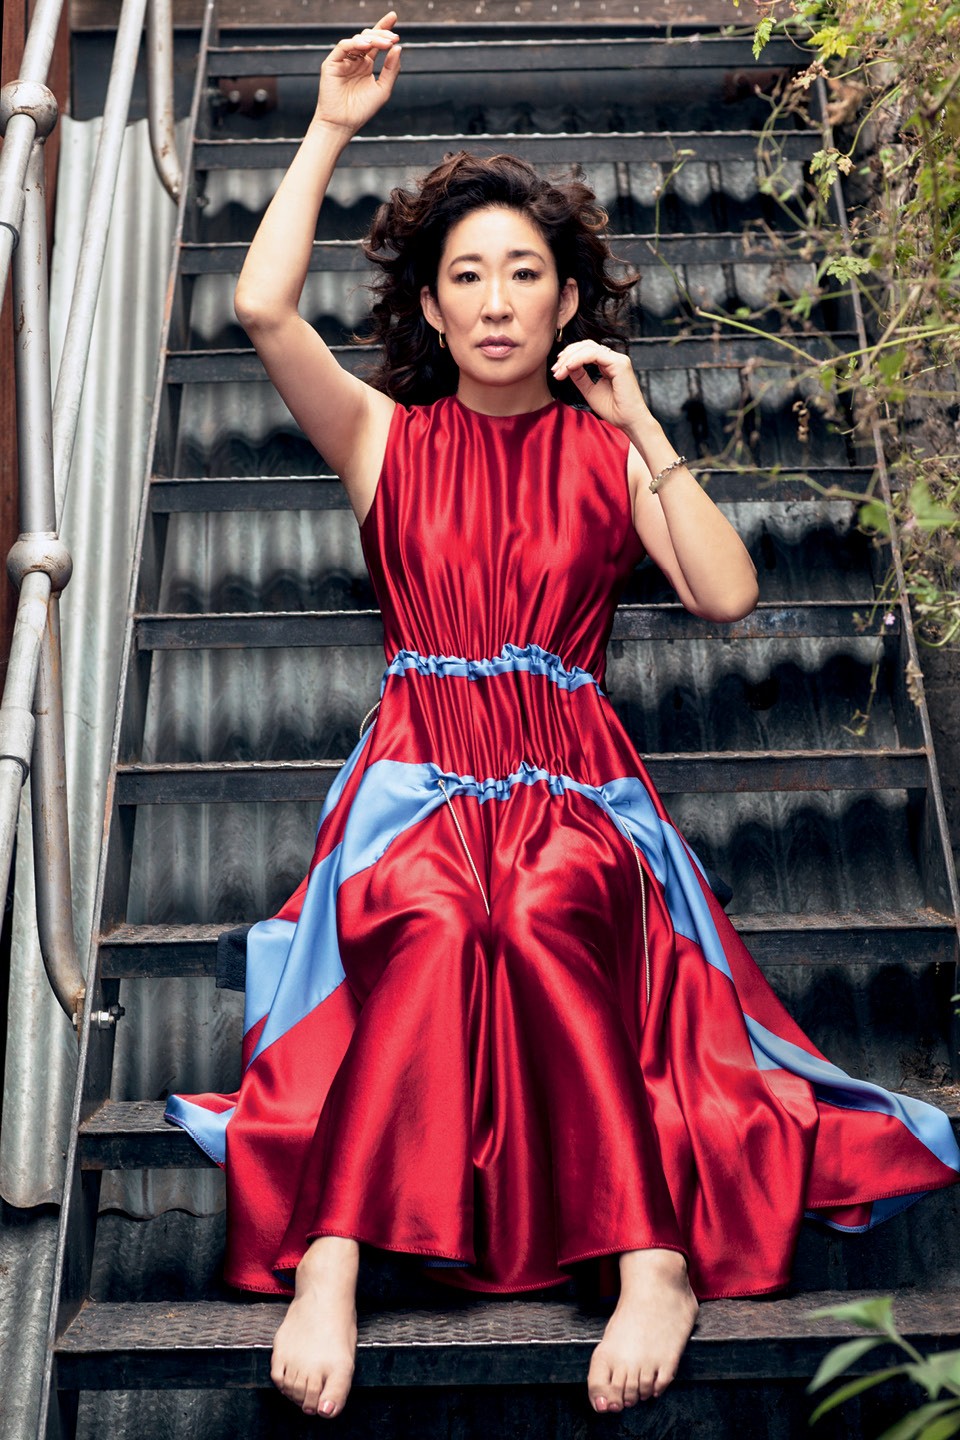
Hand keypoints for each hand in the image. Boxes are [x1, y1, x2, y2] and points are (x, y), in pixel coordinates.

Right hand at [316, 11, 401, 137]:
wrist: (343, 124)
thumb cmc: (362, 110)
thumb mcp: (383, 89)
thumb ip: (391, 69)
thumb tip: (399, 47)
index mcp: (366, 64)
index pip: (375, 42)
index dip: (384, 28)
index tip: (394, 17)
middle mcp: (354, 59)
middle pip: (368, 38)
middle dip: (381, 34)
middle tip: (393, 37)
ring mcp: (343, 60)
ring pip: (357, 40)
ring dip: (372, 39)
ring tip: (385, 43)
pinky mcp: (332, 63)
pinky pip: (343, 47)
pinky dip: (355, 44)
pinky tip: (366, 46)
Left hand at [551, 339, 652, 434]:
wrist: (629, 422)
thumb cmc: (614, 410)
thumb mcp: (590, 391)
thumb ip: (580, 377)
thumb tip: (566, 365)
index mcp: (608, 364)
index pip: (586, 351)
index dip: (569, 357)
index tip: (556, 371)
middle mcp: (614, 358)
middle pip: (586, 345)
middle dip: (567, 355)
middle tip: (555, 370)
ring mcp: (618, 359)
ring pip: (588, 347)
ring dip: (570, 357)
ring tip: (559, 371)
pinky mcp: (619, 363)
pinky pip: (594, 354)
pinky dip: (578, 359)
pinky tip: (568, 368)